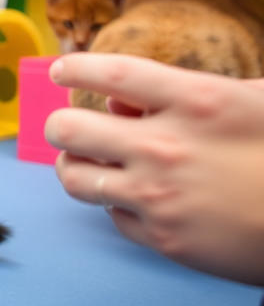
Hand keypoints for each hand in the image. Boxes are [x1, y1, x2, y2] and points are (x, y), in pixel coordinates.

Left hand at [44, 53, 263, 285]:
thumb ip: (186, 92)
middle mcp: (166, 146)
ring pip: (74, 177)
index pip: (112, 73)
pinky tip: (135, 197)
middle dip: (60, 125)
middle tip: (67, 127)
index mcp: (196, 101)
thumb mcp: (254, 101)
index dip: (77, 68)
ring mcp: (159, 195)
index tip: (62, 68)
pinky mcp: (162, 237)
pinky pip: (111, 215)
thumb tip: (123, 102)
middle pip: (68, 128)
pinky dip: (117, 204)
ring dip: (75, 166)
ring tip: (89, 162)